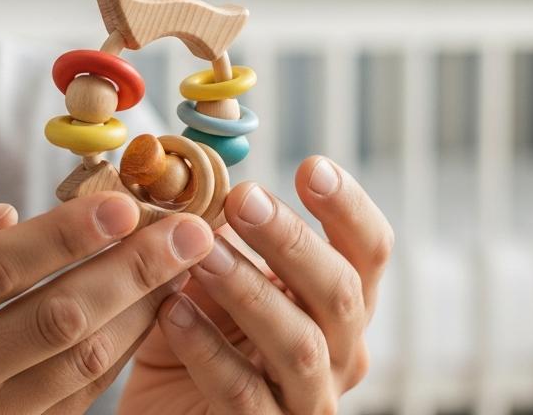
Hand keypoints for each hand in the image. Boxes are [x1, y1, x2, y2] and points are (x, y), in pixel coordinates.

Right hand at [0, 191, 217, 414]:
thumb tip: (3, 214)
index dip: (65, 235)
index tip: (124, 202)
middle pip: (54, 320)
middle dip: (131, 270)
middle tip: (189, 229)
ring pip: (81, 365)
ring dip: (142, 309)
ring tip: (186, 262)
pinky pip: (81, 397)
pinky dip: (125, 350)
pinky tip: (154, 307)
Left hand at [119, 156, 393, 413]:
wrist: (164, 409)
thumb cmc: (197, 329)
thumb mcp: (210, 268)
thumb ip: (220, 220)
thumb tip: (212, 144)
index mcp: (338, 300)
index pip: (368, 249)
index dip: (348, 207)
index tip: (312, 166)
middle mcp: (340, 350)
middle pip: (340, 291)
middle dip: (292, 240)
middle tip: (242, 199)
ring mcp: (309, 398)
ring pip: (299, 345)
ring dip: (249, 290)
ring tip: (202, 253)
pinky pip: (244, 394)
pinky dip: (207, 350)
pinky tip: (172, 311)